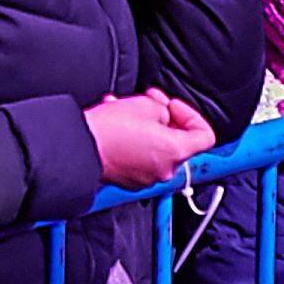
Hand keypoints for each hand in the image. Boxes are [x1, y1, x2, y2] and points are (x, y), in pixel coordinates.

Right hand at [85, 89, 215, 190]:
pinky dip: (135, 142)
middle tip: (150, 103)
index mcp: (176, 152)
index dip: (192, 116)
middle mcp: (165, 170)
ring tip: (128, 110)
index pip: (205, 136)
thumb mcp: (146, 104)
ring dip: (148, 128)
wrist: (78, 147)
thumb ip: (164, 109)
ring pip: (157, 149)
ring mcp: (146, 178)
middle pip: (179, 142)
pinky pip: (140, 158)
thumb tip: (162, 114)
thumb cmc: (110, 130)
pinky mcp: (129, 180)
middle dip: (166, 119)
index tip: (173, 106)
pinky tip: (118, 126)